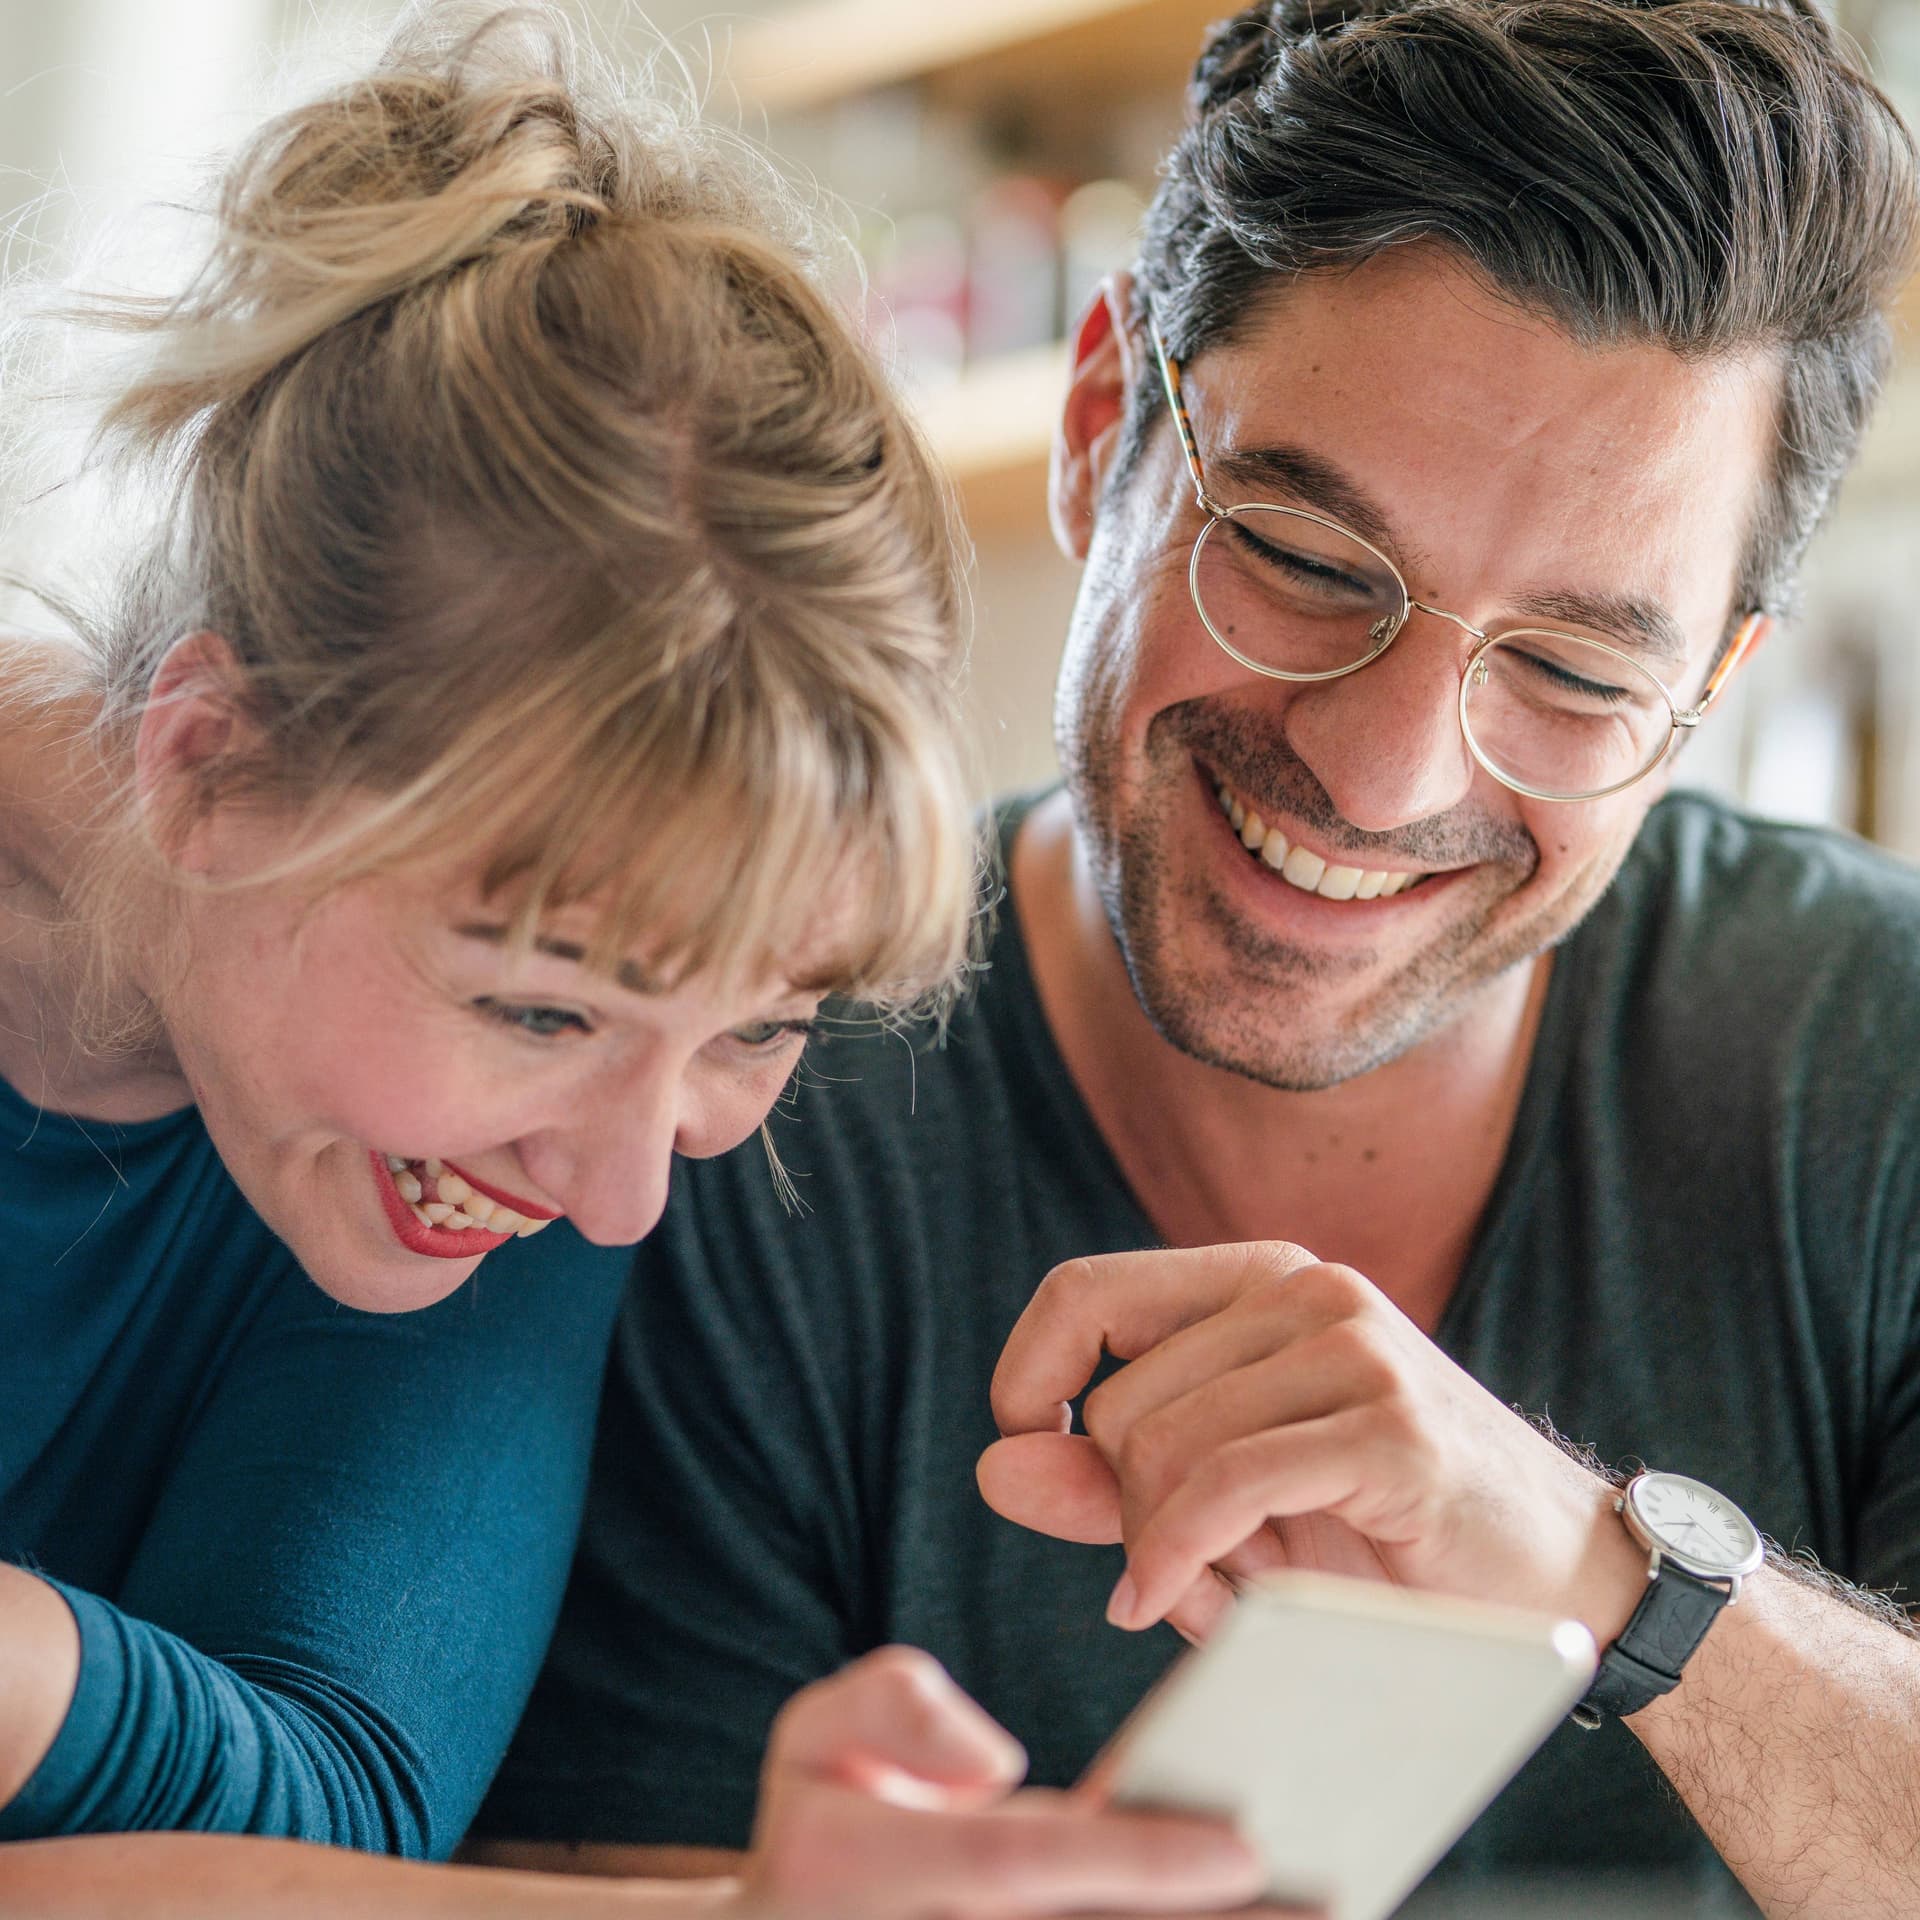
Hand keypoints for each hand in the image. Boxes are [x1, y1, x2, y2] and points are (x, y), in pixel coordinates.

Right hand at [731, 1646, 1312, 1917]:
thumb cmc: (823, 1814)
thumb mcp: (817, 1734)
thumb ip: (895, 1711)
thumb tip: (989, 1761)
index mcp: (892, 1869)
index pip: (1032, 1864)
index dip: (1139, 1862)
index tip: (1243, 1849)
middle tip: (1335, 1898)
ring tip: (1332, 1906)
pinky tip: (1273, 1915)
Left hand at [977, 1244, 1646, 1644]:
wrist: (1558, 1575)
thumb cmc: (1377, 1530)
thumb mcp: (1223, 1498)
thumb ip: (1104, 1478)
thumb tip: (993, 1465)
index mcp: (1256, 1281)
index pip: (1082, 1294)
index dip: (1028, 1379)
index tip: (1040, 1462)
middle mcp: (1302, 1288)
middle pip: (1117, 1402)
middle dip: (1129, 1514)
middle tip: (1191, 1572)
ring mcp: (1353, 1346)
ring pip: (1162, 1448)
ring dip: (1168, 1553)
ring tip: (1230, 1591)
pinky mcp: (1390, 1426)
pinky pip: (1224, 1488)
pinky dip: (1180, 1560)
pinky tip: (1186, 1606)